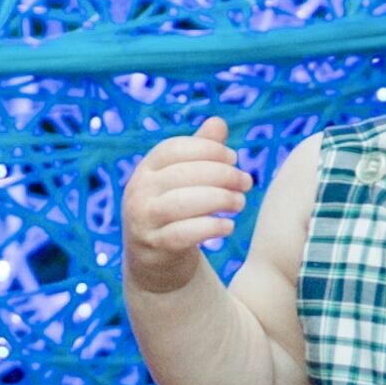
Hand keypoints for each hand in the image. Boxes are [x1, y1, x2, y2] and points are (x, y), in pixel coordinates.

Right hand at [122, 119, 251, 297]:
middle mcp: (138, 191)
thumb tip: (218, 123)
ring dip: (220, 199)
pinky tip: (228, 226)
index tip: (234, 158)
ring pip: (183, 203)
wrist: (156, 261)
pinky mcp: (154, 247)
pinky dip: (210, 227)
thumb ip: (201, 151)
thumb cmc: (176, 210)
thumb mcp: (184, 179)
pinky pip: (184, 233)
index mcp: (146, 169)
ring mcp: (143, 220)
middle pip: (183, 173)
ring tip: (240, 203)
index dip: (208, 149)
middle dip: (222, 175)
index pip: (174, 148)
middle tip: (246, 182)